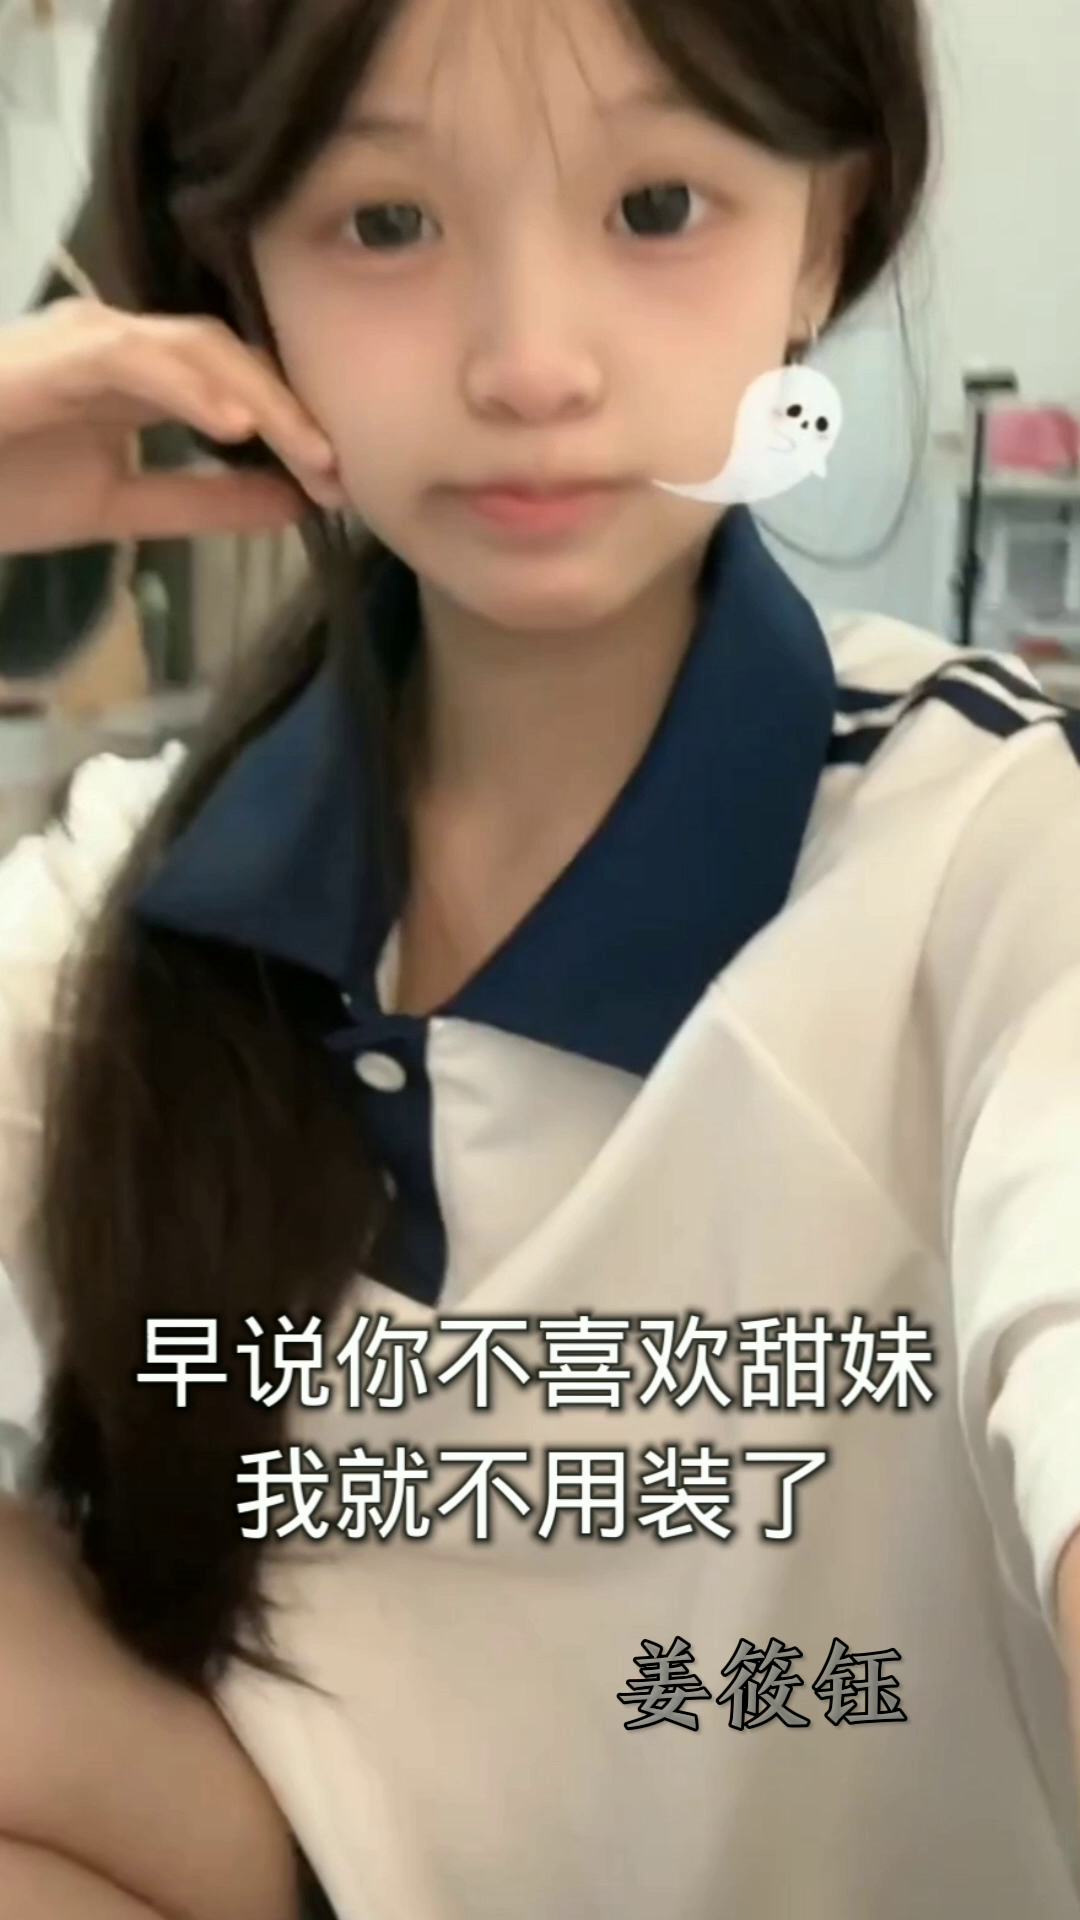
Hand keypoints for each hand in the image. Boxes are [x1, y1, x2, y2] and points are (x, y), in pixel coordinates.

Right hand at [0, 298, 347, 554]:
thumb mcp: (115, 508)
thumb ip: (200, 502)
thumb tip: (292, 506)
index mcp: (132, 374)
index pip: (232, 382)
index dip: (291, 426)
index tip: (341, 483)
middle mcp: (115, 342)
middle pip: (227, 356)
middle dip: (291, 409)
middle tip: (342, 470)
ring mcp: (83, 338)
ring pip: (194, 348)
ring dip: (261, 399)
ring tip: (311, 452)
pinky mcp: (54, 353)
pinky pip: (134, 357)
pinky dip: (190, 385)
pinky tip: (235, 425)